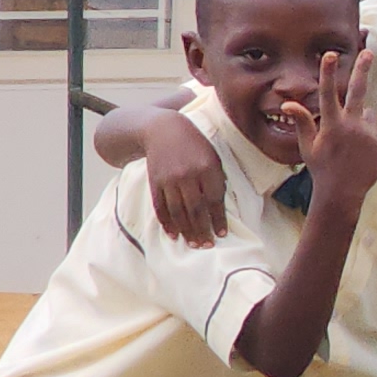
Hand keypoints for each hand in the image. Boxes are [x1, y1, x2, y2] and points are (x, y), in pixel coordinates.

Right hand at [135, 108, 226, 247]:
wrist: (163, 130)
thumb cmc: (195, 145)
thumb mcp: (213, 157)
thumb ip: (217, 180)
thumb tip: (220, 208)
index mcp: (207, 168)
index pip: (214, 200)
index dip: (218, 219)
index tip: (222, 234)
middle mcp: (187, 175)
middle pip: (195, 209)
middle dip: (202, 230)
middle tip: (207, 245)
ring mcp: (169, 180)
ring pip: (178, 211)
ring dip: (186, 230)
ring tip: (194, 244)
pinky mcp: (154, 182)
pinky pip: (160, 207)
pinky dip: (166, 222)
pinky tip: (173, 234)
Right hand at [294, 44, 376, 221]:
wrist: (344, 191)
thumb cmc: (321, 167)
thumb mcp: (307, 146)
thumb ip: (302, 121)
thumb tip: (287, 103)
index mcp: (331, 125)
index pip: (328, 93)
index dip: (328, 72)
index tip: (330, 54)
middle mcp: (352, 126)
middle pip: (358, 91)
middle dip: (362, 69)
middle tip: (368, 51)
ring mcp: (370, 133)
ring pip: (366, 114)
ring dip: (359, 121)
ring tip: (350, 144)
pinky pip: (376, 128)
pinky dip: (369, 134)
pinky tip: (361, 150)